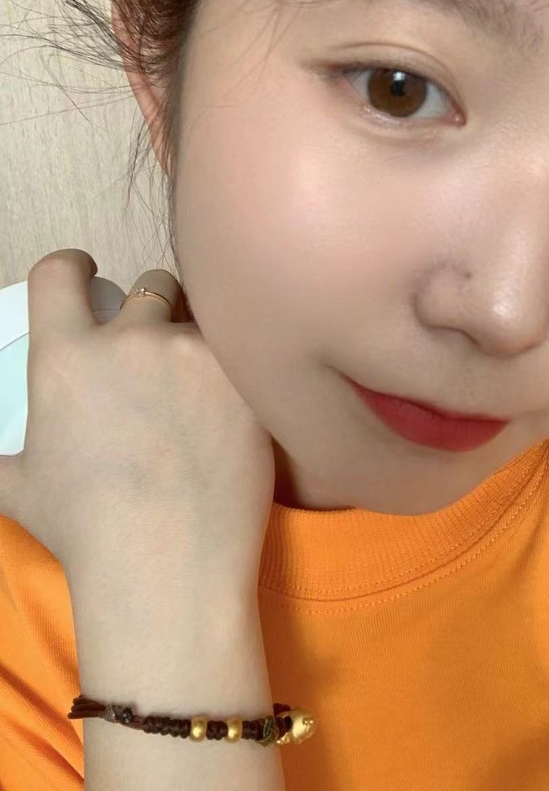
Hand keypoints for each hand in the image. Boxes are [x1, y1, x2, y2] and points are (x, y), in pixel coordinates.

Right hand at [0, 248, 275, 600]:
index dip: (72, 267)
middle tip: (159, 345)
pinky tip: (231, 411)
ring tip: (200, 392)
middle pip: (152, 282)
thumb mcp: (19, 486)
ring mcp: (192, 354)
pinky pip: (243, 351)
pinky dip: (237, 370)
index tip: (86, 272)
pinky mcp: (244, 377)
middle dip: (154, 302)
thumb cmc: (86, 529)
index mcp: (66, 356)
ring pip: (204, 319)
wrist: (167, 564)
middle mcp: (129, 340)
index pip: (58, 272)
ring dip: (199, 341)